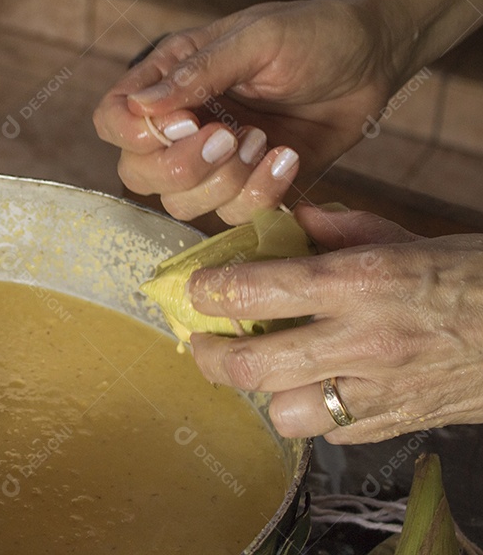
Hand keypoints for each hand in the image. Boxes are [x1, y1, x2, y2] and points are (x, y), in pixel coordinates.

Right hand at [92, 0, 398, 223]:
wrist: (373, 59)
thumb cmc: (315, 33)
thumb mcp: (258, 37)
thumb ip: (199, 72)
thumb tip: (143, 106)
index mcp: (168, 78)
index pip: (112, 118)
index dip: (133, 134)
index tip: (184, 123)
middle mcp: (181, 123)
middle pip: (137, 172)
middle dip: (182, 166)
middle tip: (231, 137)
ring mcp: (213, 159)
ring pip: (181, 203)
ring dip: (225, 182)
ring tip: (266, 141)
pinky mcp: (249, 185)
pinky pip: (233, 214)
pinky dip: (261, 193)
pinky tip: (286, 158)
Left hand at [187, 204, 482, 443]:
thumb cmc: (480, 276)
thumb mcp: (412, 236)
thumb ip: (343, 228)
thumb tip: (290, 220)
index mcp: (363, 281)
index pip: (257, 290)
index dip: (211, 291)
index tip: (196, 289)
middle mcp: (364, 339)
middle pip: (253, 366)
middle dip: (209, 355)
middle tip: (200, 342)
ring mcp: (383, 389)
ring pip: (285, 413)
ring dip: (265, 392)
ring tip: (266, 369)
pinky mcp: (401, 422)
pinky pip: (334, 431)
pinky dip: (315, 412)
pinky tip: (320, 387)